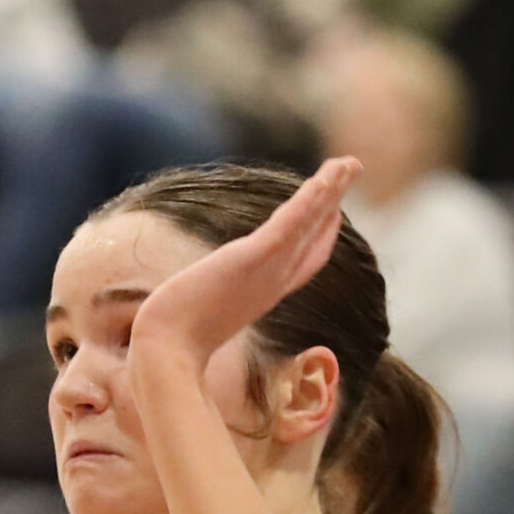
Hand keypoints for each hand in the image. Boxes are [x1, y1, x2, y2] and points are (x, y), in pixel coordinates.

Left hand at [128, 157, 361, 382]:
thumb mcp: (192, 324)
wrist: (163, 351)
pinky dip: (312, 200)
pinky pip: (291, 223)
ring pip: (308, 224)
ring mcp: (266, 271)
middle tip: (350, 170)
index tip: (331, 213)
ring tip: (350, 163)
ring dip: (331, 190)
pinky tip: (327, 176)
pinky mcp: (253, 258)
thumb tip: (179, 318)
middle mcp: (270, 284)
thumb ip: (199, 314)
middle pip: (313, 239)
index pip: (300, 264)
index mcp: (259, 296)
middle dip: (332, 205)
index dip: (319, 237)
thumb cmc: (170, 345)